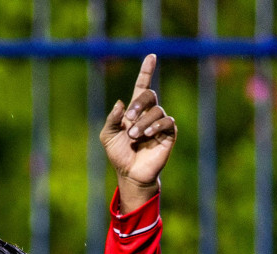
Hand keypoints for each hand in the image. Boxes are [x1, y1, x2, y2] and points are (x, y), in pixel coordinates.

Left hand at [100, 54, 176, 210]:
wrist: (130, 174)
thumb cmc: (119, 155)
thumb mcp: (108, 135)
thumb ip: (112, 118)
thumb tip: (121, 102)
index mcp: (134, 111)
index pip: (142, 86)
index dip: (146, 71)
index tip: (151, 56)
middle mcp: (148, 114)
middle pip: (150, 94)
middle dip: (138, 104)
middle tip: (128, 119)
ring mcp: (160, 123)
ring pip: (156, 110)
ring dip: (143, 122)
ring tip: (135, 136)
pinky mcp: (168, 134)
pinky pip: (167, 122)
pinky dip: (156, 126)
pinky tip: (147, 135)